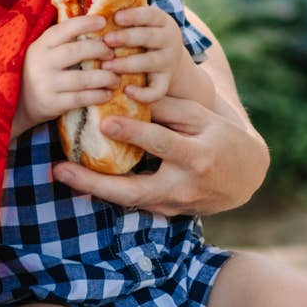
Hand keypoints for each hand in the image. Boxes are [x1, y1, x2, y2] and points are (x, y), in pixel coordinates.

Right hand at [11, 15, 115, 137]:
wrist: (17, 104)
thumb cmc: (39, 72)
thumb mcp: (44, 53)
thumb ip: (64, 41)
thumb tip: (96, 24)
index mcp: (40, 45)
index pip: (64, 29)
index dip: (85, 23)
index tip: (103, 21)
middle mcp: (41, 62)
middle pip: (76, 51)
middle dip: (100, 50)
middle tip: (112, 54)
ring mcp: (45, 83)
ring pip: (83, 78)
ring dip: (105, 77)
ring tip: (115, 78)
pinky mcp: (51, 103)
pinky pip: (81, 98)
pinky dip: (98, 96)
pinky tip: (107, 94)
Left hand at [51, 95, 268, 216]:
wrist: (247, 176)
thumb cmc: (221, 137)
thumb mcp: (200, 116)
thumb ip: (165, 107)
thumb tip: (126, 93)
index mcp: (197, 156)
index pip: (160, 143)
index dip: (134, 132)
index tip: (105, 121)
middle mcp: (184, 186)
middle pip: (134, 189)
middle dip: (94, 182)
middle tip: (60, 168)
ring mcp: (175, 205)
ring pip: (128, 200)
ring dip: (93, 189)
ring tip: (61, 172)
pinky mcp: (168, 213)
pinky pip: (134, 202)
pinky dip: (108, 191)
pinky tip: (81, 180)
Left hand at [102, 5, 184, 103]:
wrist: (167, 61)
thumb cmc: (140, 36)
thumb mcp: (138, 23)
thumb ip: (121, 15)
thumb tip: (89, 1)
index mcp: (161, 21)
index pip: (151, 14)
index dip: (134, 15)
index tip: (116, 17)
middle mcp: (169, 39)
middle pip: (150, 37)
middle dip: (128, 38)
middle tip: (107, 40)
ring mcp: (168, 62)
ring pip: (151, 62)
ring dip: (128, 64)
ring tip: (107, 66)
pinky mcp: (166, 82)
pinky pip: (158, 90)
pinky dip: (144, 93)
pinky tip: (127, 90)